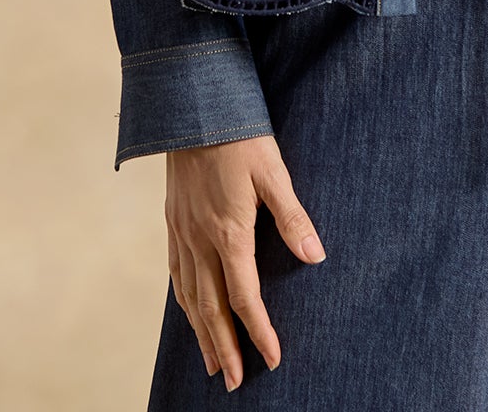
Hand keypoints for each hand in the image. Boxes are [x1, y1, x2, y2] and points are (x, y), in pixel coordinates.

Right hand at [164, 132, 326, 391]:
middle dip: (223, 348)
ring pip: (189, 296)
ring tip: (210, 362)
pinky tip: (189, 311)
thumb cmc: (238, 135)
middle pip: (211, 308)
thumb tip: (315, 257)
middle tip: (232, 382)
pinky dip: (184, 302)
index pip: (244, 296)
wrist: (191, 106)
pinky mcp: (172, 221)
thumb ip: (292, 217)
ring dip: (200, 333)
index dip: (258, 331)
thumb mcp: (273, 172)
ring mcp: (182, 232)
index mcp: (229, 231)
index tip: (272, 359)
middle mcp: (200, 239)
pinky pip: (175, 274)